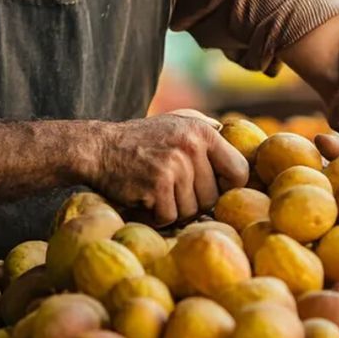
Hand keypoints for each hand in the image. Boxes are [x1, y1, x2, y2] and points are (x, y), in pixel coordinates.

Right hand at [90, 114, 249, 225]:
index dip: (228, 186)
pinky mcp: (157, 185)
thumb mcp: (175, 120)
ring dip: (173, 210)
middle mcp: (192, 146)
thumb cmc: (140, 139)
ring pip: (191, 211)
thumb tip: (229, 132)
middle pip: (213, 198)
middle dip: (194, 202)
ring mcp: (175, 166)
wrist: (99, 148)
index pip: (239, 171)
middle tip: (171, 191)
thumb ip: (204, 125)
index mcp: (203, 132)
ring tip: (155, 192)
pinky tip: (144, 200)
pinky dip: (156, 216)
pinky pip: (169, 217)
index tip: (211, 188)